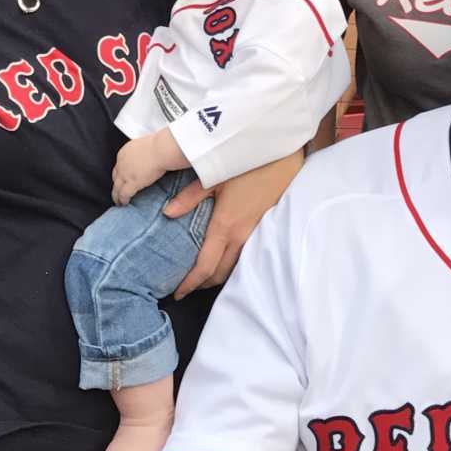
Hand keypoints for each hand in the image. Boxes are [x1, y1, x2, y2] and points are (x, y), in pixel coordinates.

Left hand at [111, 133, 171, 205]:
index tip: (124, 178)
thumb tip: (150, 158)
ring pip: (117, 187)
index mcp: (126, 152)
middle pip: (115, 176)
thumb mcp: (149, 147)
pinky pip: (124, 194)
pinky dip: (123, 200)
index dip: (121, 173)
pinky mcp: (131, 183)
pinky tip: (125, 204)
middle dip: (117, 183)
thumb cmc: (161, 145)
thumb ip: (146, 153)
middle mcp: (122, 162)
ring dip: (117, 195)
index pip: (120, 165)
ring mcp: (125, 173)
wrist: (162, 149)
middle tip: (119, 190)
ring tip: (119, 201)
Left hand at [165, 149, 302, 296]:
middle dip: (201, 284)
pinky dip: (231, 264)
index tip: (177, 293)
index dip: (190, 284)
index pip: (205, 267)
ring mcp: (255, 235)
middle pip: (219, 273)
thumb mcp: (213, 176)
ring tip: (202, 274)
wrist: (282, 157)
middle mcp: (241, 237)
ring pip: (234, 267)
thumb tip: (167, 213)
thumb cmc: (247, 164)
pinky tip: (223, 257)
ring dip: (217, 275)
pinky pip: (245, 256)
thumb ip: (189, 198)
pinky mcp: (264, 229)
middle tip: (186, 286)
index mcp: (225, 226)